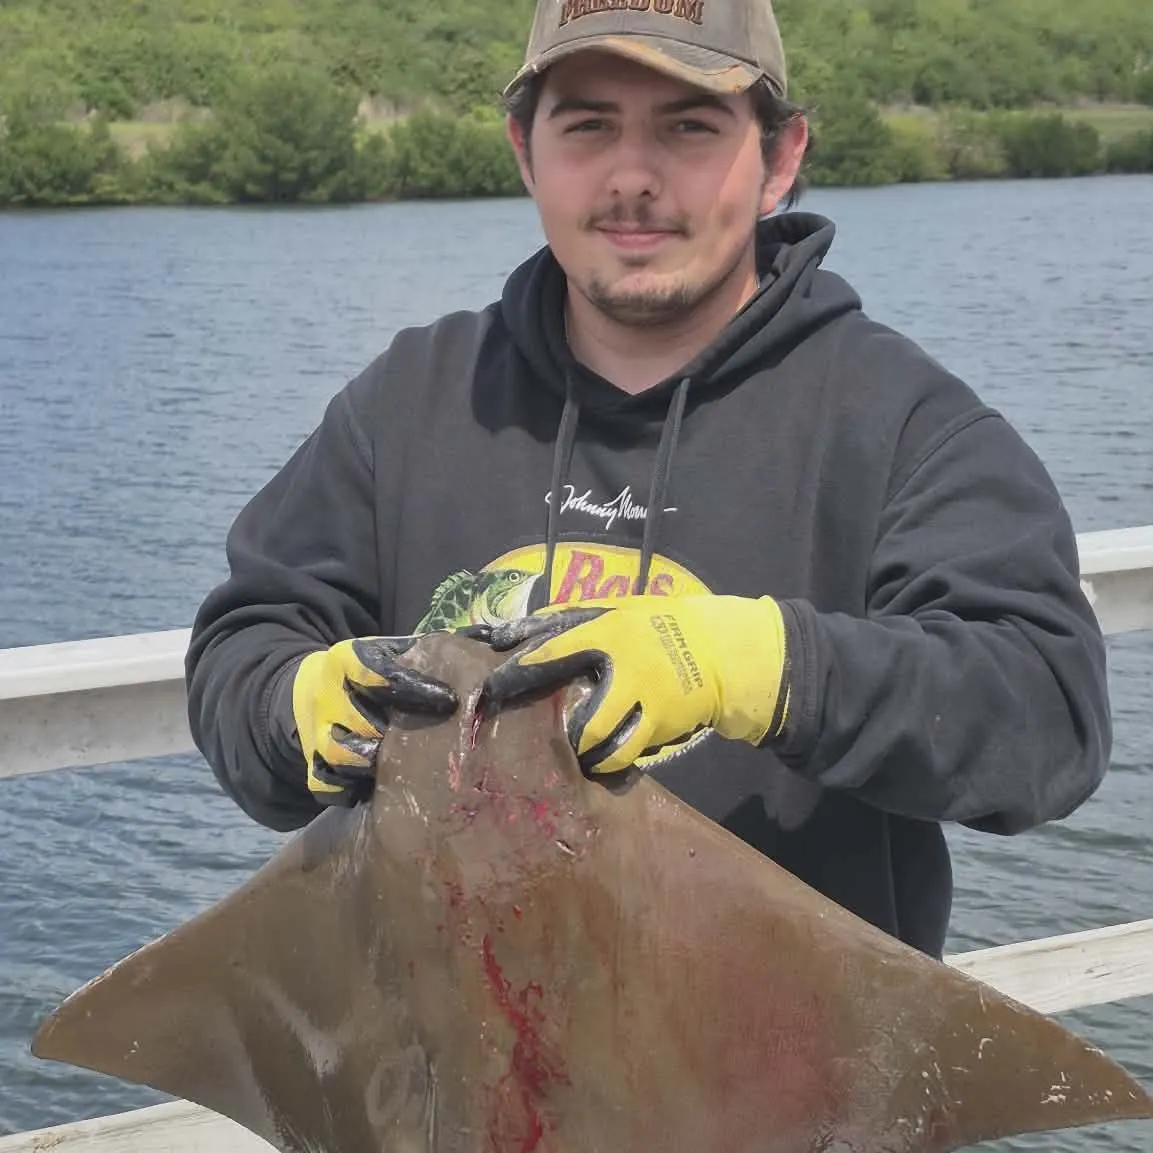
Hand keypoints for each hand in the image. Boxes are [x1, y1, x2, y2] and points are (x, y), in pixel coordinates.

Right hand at [292, 637, 457, 805]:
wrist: (312, 688)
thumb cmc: (371, 670)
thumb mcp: (393, 649)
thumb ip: (432, 648)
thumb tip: (492, 637)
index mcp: (347, 660)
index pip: (376, 672)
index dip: (413, 687)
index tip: (450, 700)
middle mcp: (328, 694)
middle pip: (360, 718)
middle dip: (396, 732)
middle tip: (432, 742)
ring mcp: (316, 731)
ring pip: (342, 753)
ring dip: (372, 762)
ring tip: (404, 768)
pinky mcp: (312, 763)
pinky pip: (325, 784)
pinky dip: (347, 789)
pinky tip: (373, 790)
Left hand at [479, 595, 789, 774]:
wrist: (718, 651)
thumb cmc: (657, 625)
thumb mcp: (616, 609)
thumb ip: (569, 618)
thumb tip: (517, 626)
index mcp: (609, 631)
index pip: (554, 650)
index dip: (520, 669)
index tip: (491, 685)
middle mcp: (625, 667)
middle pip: (580, 715)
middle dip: (554, 732)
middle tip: (527, 738)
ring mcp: (644, 700)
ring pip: (600, 741)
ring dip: (580, 752)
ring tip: (568, 753)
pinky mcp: (659, 723)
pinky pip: (624, 752)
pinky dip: (606, 759)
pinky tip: (596, 759)